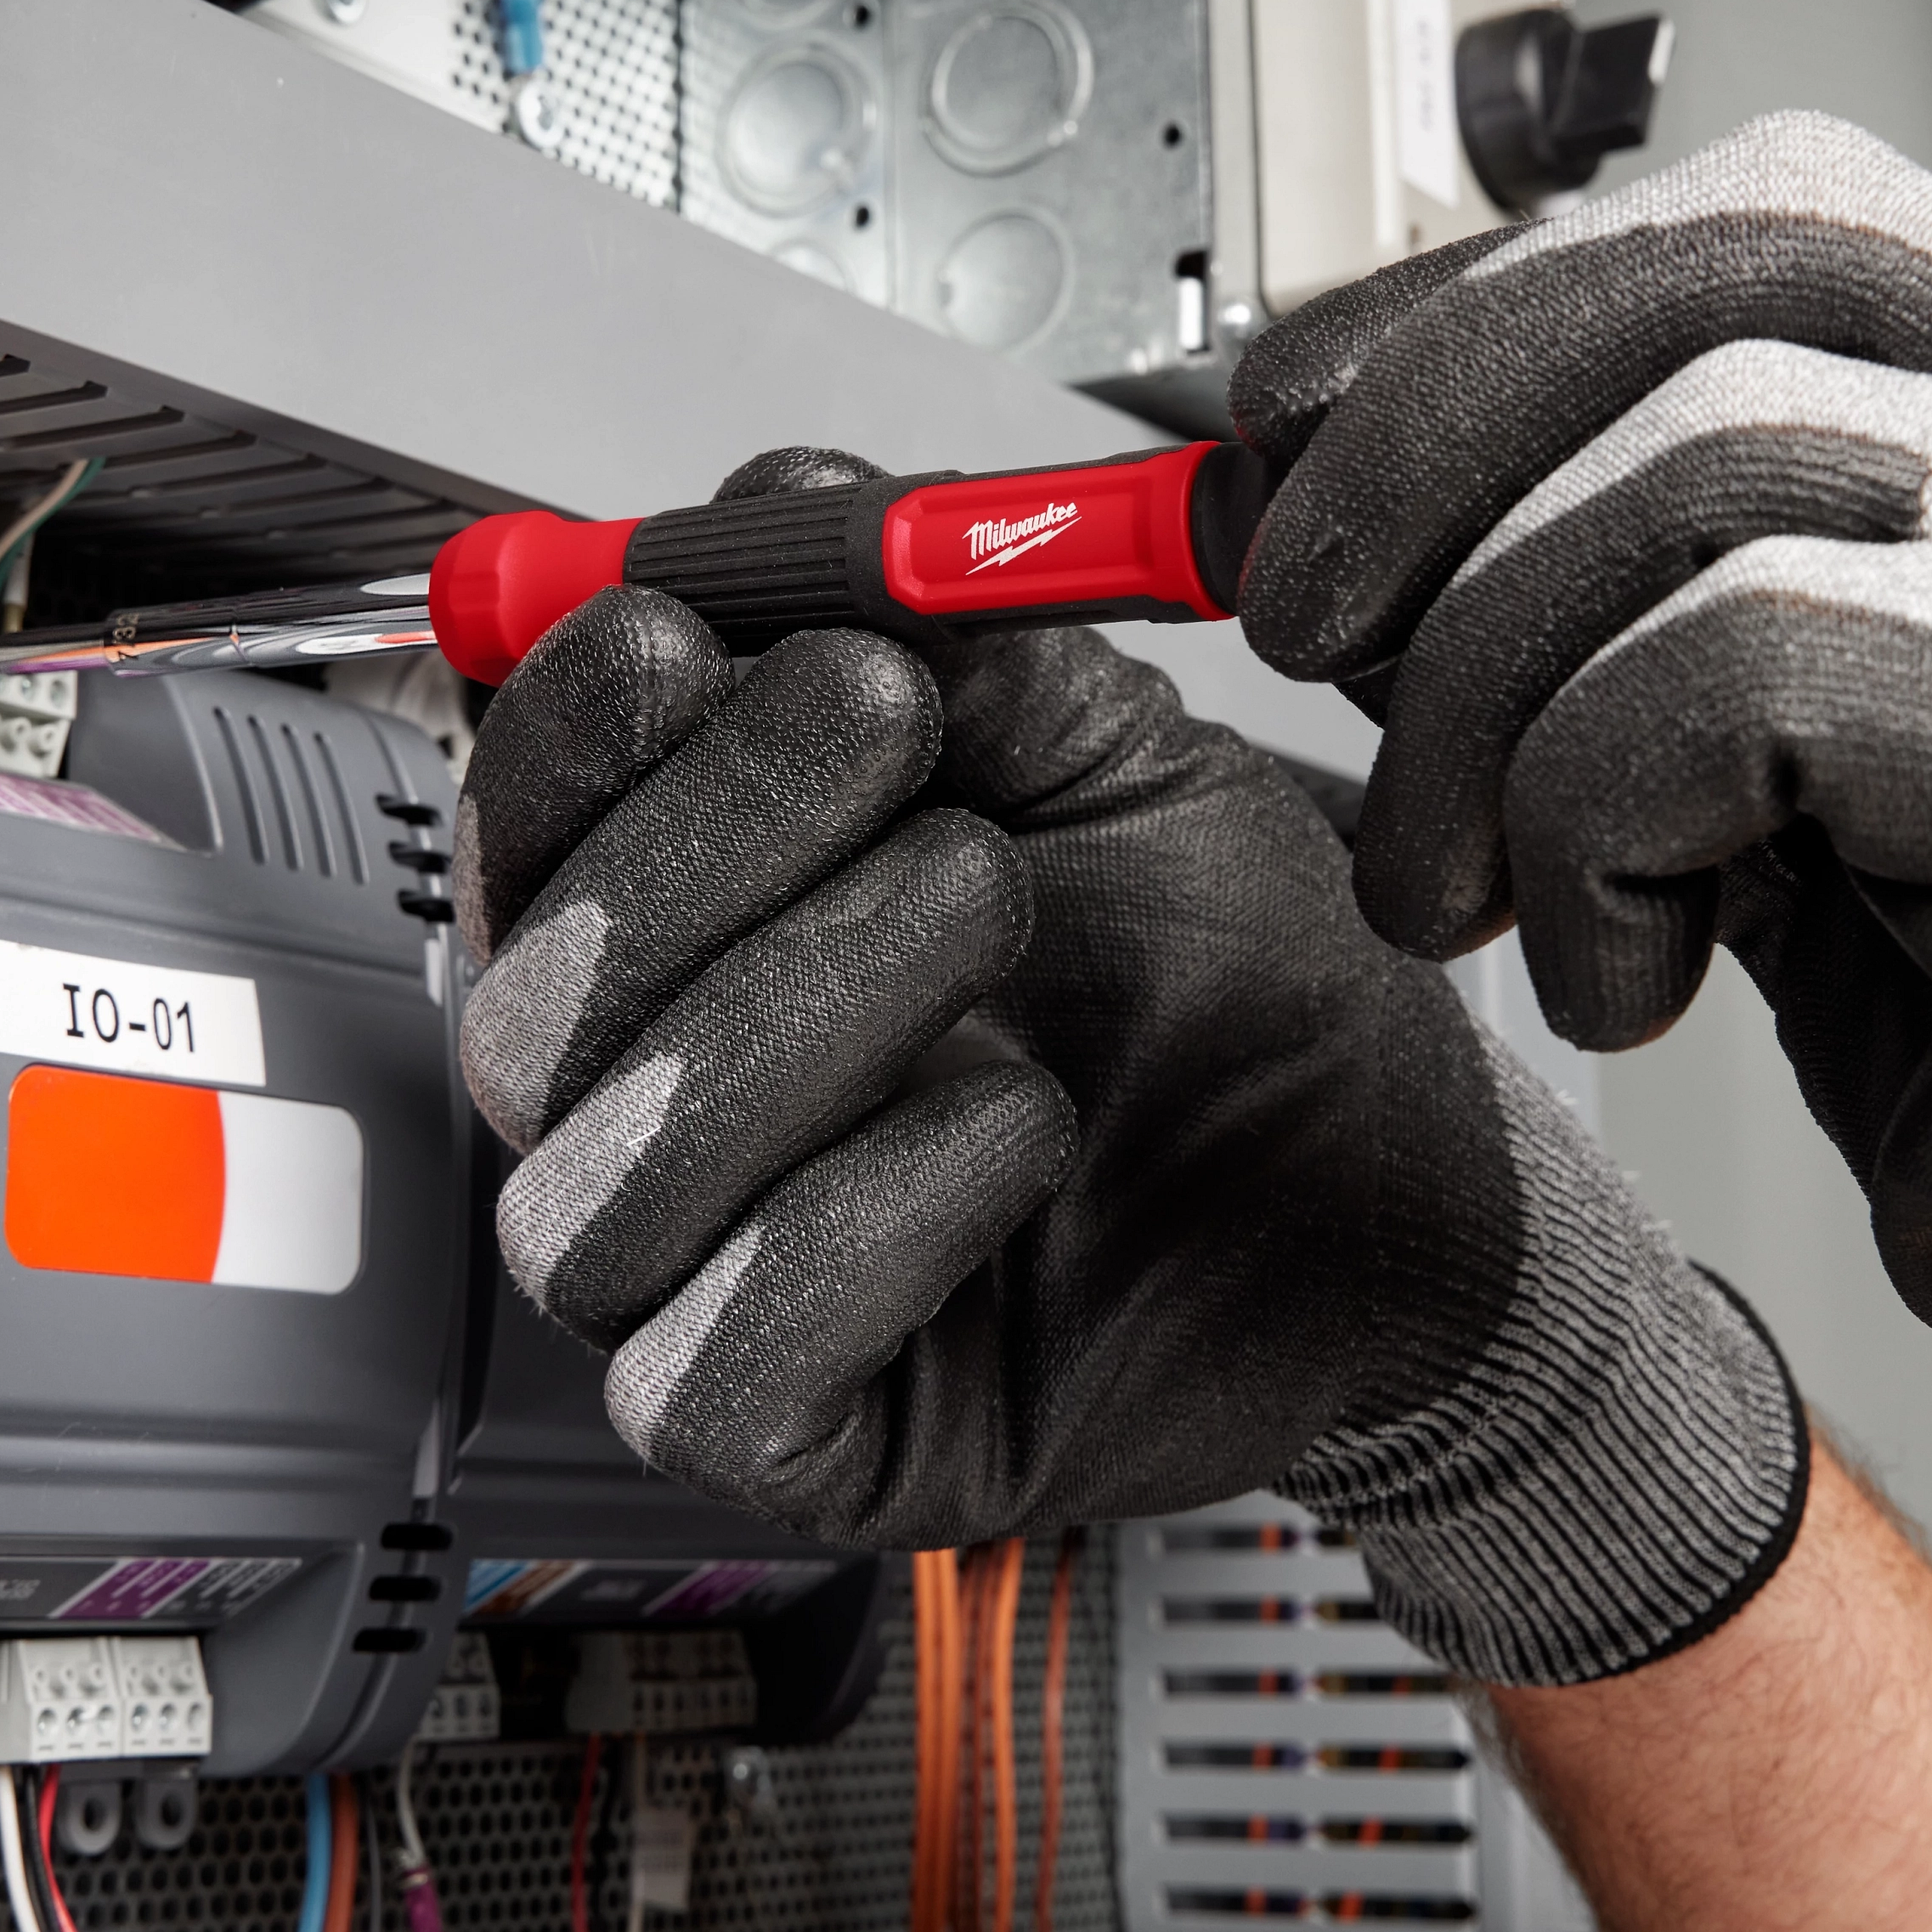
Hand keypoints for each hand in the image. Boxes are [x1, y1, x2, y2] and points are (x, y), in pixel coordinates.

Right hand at [452, 450, 1804, 1684]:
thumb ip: (957, 634)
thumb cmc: (1242, 985)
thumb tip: (796, 497)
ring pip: (591, 1183)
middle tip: (885, 718)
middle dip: (702, 835)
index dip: (572, 722)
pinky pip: (708, 1364)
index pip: (528, 823)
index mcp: (697, 922)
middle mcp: (656, 1100)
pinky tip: (1015, 1119)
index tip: (683, 628)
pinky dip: (855, 1225)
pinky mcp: (787, 1434)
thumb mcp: (1116, 763)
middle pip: (530, 990)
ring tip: (988, 902)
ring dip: (790, 1010)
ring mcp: (701, 1281)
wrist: (1404, 1186)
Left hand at [1231, 108, 1931, 1423]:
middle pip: (1710, 290)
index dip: (1469, 309)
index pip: (1739, 221)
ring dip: (1479, 696)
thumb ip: (1588, 615)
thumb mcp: (1748, 774)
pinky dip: (1593, 829)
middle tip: (1304, 633)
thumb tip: (1301, 506)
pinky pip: (1750, 675)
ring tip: (1456, 886)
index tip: (1292, 440)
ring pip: (1706, 471)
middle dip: (1423, 450)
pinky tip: (1623, 974)